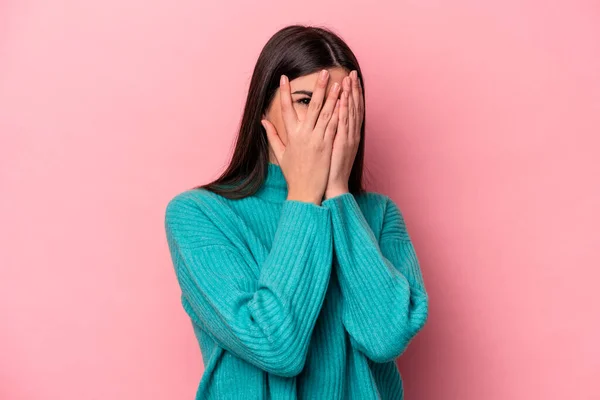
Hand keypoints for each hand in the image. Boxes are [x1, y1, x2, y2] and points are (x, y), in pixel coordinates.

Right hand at [261, 70, 341, 204]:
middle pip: (311, 106)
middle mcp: (303, 135)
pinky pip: (334, 126)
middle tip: (321, 72)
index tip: (284, 77)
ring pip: (325, 114)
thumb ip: (272, 136)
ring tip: (337, 82)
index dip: (285, 92)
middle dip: (316, 88)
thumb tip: (263, 121)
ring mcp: (316, 140)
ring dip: (332, 97)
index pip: (286, 109)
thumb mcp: (281, 154)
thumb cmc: (293, 174)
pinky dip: (338, 113)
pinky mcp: (327, 146)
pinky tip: (343, 102)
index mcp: (291, 135)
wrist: (304, 192)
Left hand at [324, 70, 363, 199]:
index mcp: (347, 134)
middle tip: (352, 73)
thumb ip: (326, 133)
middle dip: (353, 89)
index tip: (349, 79)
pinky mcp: (343, 144)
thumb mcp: (328, 148)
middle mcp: (350, 134)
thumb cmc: (327, 169)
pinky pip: (344, 125)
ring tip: (349, 79)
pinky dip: (345, 111)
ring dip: (350, 95)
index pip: (350, 110)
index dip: (351, 94)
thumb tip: (320, 123)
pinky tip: (344, 99)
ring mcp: (348, 139)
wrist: (332, 187)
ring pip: (351, 113)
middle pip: (353, 107)